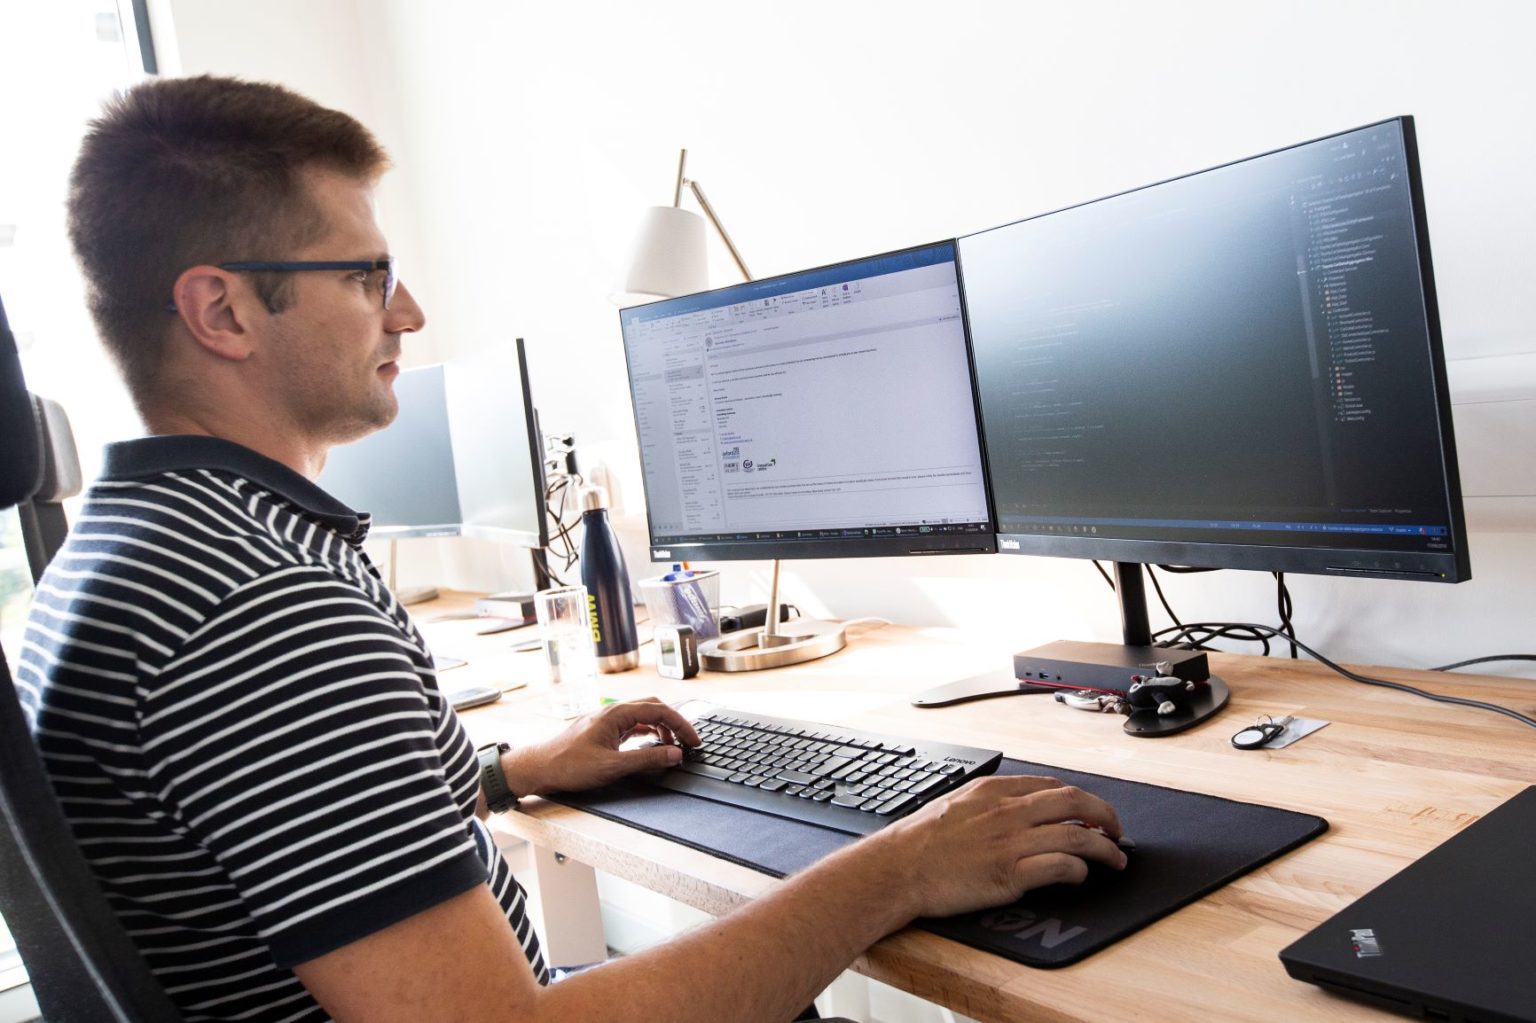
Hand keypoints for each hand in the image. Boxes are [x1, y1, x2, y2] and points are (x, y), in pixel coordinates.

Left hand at [504, 698, 700, 796]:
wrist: (538, 768)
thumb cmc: (569, 765)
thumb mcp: (613, 766)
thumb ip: (647, 759)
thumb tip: (674, 754)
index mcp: (617, 714)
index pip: (660, 710)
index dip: (682, 725)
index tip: (694, 741)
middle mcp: (612, 712)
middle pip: (653, 707)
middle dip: (674, 723)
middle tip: (688, 742)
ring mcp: (606, 720)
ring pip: (642, 715)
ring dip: (661, 728)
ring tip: (672, 747)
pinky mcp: (602, 730)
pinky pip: (631, 725)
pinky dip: (647, 732)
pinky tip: (650, 745)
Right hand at [867, 775, 1127, 920]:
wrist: (899, 867)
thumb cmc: (920, 840)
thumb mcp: (957, 803)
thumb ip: (990, 803)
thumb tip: (1019, 810)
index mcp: (995, 790)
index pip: (1053, 787)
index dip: (1082, 800)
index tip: (1091, 813)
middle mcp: (1008, 811)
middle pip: (1075, 802)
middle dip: (1105, 816)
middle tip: (1116, 831)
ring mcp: (1011, 841)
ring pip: (1077, 835)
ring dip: (1104, 849)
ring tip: (1115, 860)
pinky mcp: (1010, 873)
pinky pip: (1060, 867)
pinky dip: (1078, 870)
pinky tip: (1081, 876)